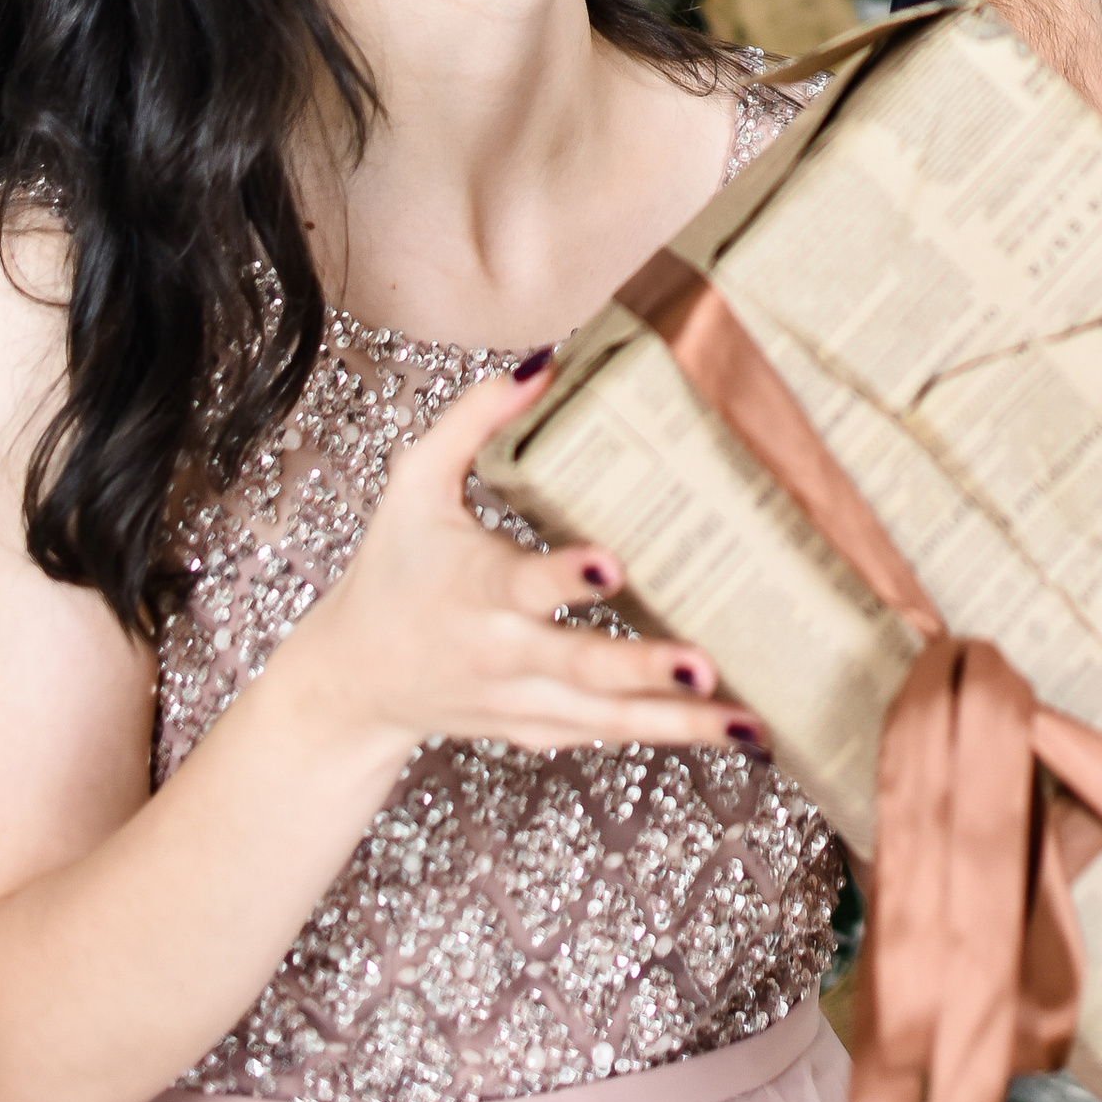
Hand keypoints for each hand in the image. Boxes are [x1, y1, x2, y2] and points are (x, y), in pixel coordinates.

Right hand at [298, 366, 765, 765]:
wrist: (353, 681)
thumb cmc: (392, 570)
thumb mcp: (414, 483)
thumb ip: (473, 421)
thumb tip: (544, 364)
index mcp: (474, 588)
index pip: (523, 584)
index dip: (565, 577)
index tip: (613, 563)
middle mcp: (501, 653)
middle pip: (579, 667)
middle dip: (643, 668)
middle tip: (705, 662)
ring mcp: (522, 701)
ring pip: (606, 720)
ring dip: (679, 723)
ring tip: (747, 723)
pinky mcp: (538, 729)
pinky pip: (606, 737)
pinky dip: (664, 737)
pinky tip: (728, 732)